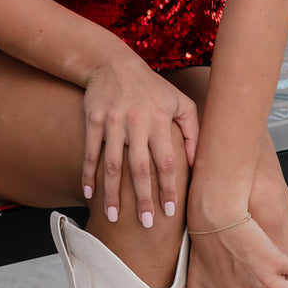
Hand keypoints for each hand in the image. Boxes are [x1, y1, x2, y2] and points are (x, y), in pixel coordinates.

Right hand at [81, 52, 199, 227]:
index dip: (169, 188)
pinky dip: (89, 174)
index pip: (166, 162)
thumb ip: (193, 132)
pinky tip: (89, 194)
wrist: (112, 63)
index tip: (171, 212)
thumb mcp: (180, 103)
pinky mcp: (93, 120)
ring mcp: (113, 122)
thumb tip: (199, 165)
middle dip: (143, 199)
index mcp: (159, 121)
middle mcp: (136, 122)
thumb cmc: (152, 87)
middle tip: (147, 224)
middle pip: (139, 168)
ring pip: (112, 165)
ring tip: (113, 218)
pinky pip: (91, 152)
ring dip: (112, 194)